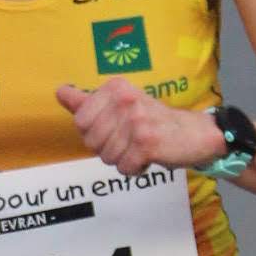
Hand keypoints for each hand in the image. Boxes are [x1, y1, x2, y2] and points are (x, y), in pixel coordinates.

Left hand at [55, 78, 223, 175]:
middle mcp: (125, 99)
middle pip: (92, 141)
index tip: (114, 129)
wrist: (196, 133)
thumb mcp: (120, 104)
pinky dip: (134, 169)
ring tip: (140, 147)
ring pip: (107, 156)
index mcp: (116, 87)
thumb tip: (60, 92)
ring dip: (123, 159)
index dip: (93, 134)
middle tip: (129, 140)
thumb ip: (88, 101)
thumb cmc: (154, 120)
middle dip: (107, 149)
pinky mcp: (147, 142)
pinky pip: (124, 167)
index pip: (80, 121)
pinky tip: (148, 157)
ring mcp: (136, 120)